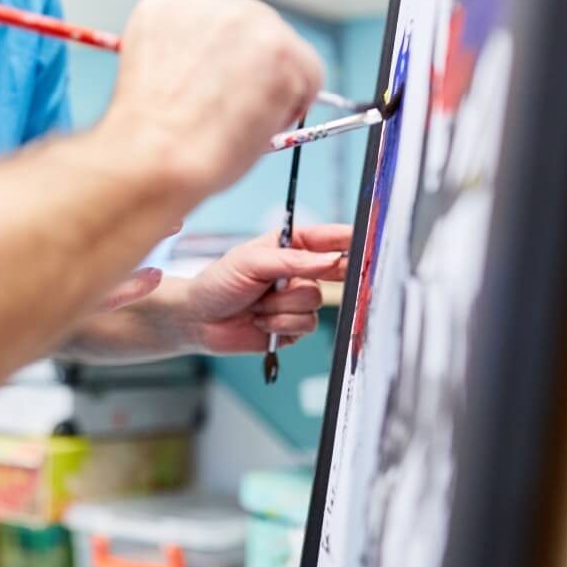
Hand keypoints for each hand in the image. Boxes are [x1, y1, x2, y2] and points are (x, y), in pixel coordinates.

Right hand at [101, 0, 323, 198]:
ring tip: (239, 121)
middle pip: (257, 25)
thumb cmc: (147, 135)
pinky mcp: (284, 50)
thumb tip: (229, 74)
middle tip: (239, 107)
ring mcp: (250, 20)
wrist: (153, 155)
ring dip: (275, 84)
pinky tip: (258, 123)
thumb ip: (190, 57)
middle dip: (256, 64)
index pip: (217, 8)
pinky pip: (310, 76)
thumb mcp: (152, 73)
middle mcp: (211, 1)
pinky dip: (294, 105)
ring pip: (287, 51)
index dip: (227, 46)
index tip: (227, 72)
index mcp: (169, 5)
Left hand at [177, 223, 350, 353]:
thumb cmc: (219, 282)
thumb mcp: (252, 262)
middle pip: (334, 272)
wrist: (199, 319)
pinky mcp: (294, 326)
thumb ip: (292, 261)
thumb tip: (330, 259)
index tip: (366, 239)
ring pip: (315, 301)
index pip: (327, 239)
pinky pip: (305, 324)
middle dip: (317, 277)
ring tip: (258, 303)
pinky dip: (280, 323)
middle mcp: (298, 272)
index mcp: (289, 247)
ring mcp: (298, 301)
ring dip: (283, 304)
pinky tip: (260, 321)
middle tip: (309, 277)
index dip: (348, 240)